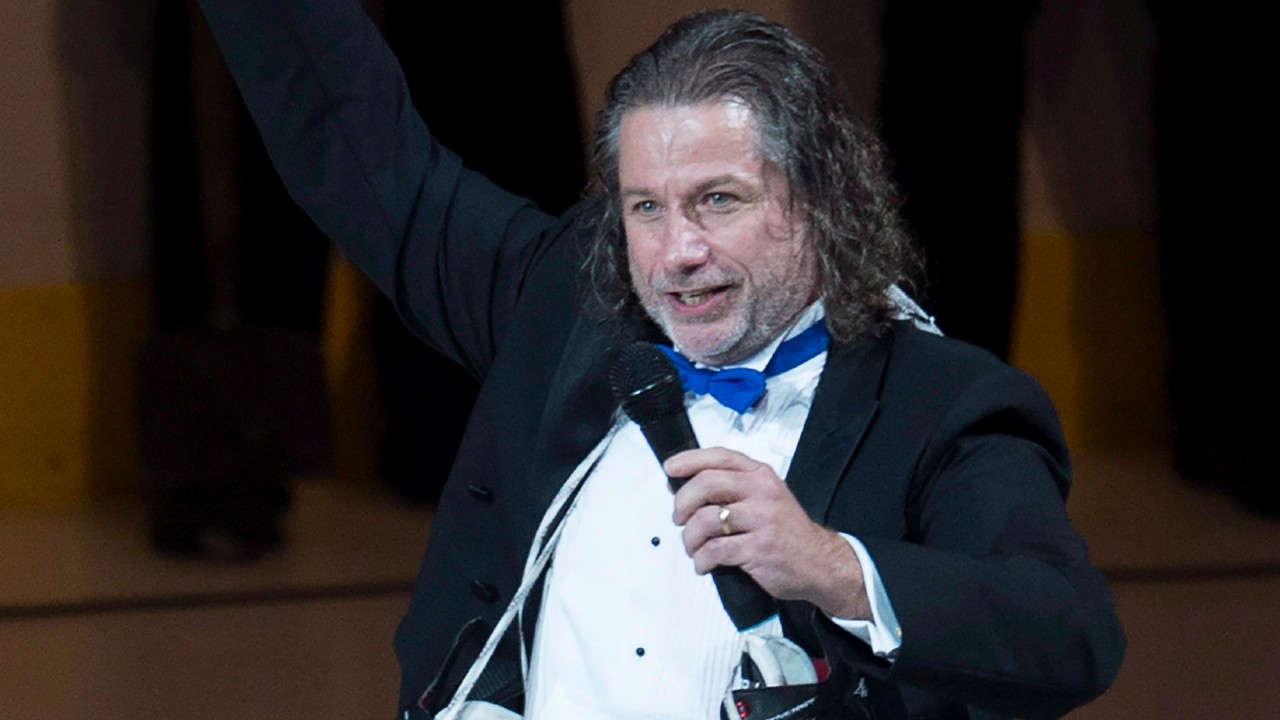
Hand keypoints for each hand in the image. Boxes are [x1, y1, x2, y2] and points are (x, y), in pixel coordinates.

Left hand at [665, 447, 870, 618]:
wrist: (819, 563)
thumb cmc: (786, 532)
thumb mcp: (766, 498)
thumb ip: (731, 490)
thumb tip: (682, 489)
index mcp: (761, 476)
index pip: (720, 457)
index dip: (689, 460)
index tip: (670, 468)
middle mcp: (761, 492)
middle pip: (706, 485)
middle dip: (682, 503)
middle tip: (678, 519)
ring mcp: (761, 520)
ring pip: (705, 521)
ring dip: (690, 538)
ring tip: (694, 548)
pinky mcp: (757, 548)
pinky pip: (714, 550)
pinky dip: (702, 560)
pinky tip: (704, 564)